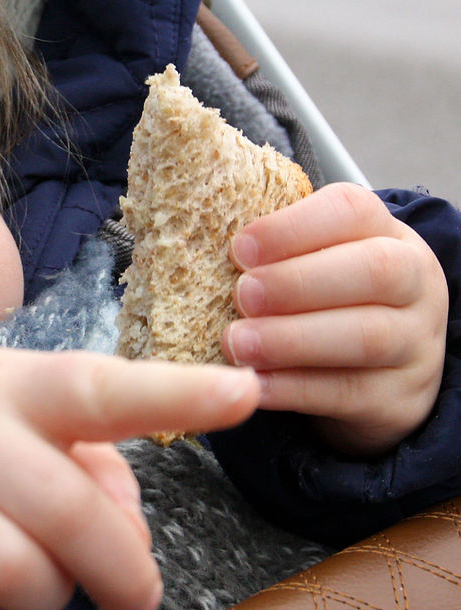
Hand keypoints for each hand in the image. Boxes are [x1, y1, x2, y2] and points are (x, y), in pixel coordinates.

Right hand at [0, 348, 258, 609]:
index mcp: (16, 389)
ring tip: (29, 570)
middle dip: (124, 571)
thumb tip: (127, 540)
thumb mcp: (42, 420)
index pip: (98, 388)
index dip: (174, 395)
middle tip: (135, 593)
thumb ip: (104, 467)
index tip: (244, 393)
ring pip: (15, 575)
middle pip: (70, 511)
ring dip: (46, 592)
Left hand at [223, 182, 447, 455]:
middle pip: (373, 270)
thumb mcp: (312, 259)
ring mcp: (415, 342)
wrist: (384, 369)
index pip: (350, 210)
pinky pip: (349, 392)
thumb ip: (271, 249)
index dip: (292, 227)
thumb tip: (195, 240)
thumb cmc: (328, 298)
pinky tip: (253, 385)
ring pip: (366, 335)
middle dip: (297, 282)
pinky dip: (294, 388)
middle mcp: (413, 281)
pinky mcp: (400, 399)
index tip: (239, 248)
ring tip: (238, 343)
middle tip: (241, 295)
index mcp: (383, 230)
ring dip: (292, 339)